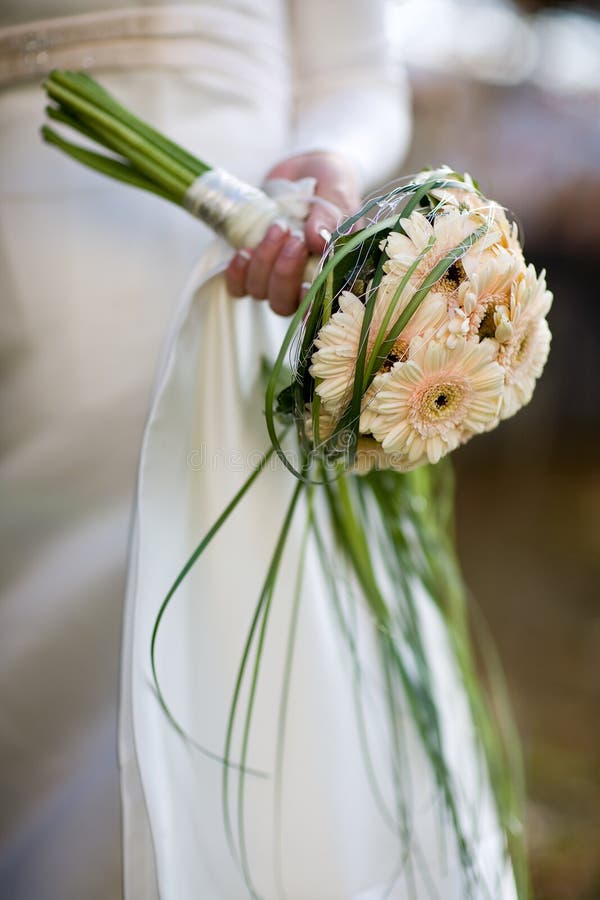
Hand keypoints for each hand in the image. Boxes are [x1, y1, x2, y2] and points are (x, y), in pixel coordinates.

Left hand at [225, 151, 360, 315]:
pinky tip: (243, 252)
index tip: (308, 286)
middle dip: (284, 273)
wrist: (307, 168)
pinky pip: (238, 287)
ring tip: (276, 227)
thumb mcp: (337, 192)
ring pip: (261, 292)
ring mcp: (276, 277)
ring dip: (263, 263)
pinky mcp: (253, 268)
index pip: (321, 307)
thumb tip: (319, 240)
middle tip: (292, 237)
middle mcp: (304, 283)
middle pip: (285, 304)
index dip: (310, 305)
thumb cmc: (330, 183)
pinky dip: (237, 273)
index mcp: (333, 274)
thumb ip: (332, 216)